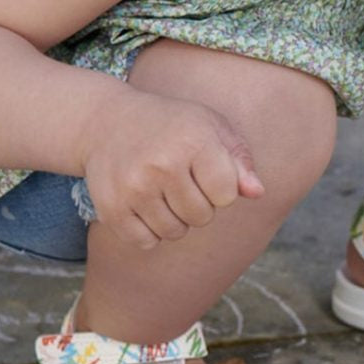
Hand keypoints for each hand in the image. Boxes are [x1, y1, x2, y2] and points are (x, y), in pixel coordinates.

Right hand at [81, 90, 264, 248]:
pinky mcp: (112, 208)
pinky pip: (146, 241)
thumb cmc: (171, 125)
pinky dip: (148, 230)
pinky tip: (142, 203)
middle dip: (197, 204)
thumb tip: (257, 193)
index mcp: (194, 141)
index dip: (220, 188)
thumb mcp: (210, 127)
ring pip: (174, 232)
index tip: (205, 171)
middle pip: (202, 217)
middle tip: (179, 179)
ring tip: (161, 190)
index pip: (227, 196)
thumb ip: (239, 160)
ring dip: (174, 218)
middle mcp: (162, 165)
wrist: (106, 122)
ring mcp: (134, 188)